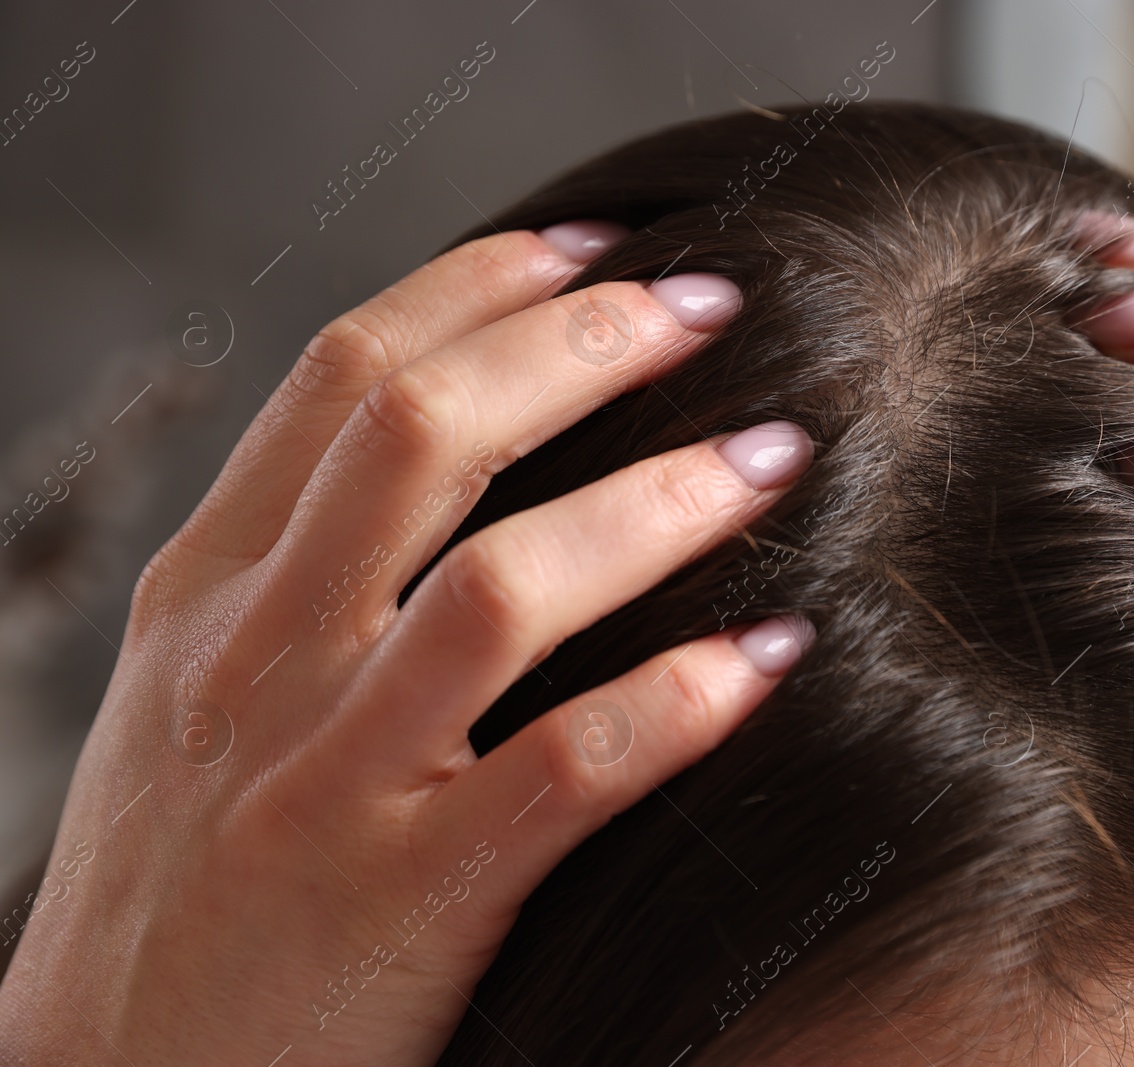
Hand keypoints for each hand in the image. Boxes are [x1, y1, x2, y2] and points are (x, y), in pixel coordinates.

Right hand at [0, 222, 814, 1065]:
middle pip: (425, 436)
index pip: (341, 382)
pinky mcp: (406, 896)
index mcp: (207, 595)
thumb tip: (447, 455)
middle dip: (584, 348)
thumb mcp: (193, 703)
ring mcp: (327, 777)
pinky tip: (775, 655)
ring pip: (506, 584)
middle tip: (714, 303)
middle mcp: (259, 661)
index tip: (592, 245)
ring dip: (660, 502)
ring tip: (776, 456)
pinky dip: (683, 698)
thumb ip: (296, 581)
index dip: (477, 289)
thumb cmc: (178, 889)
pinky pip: (568, 766)